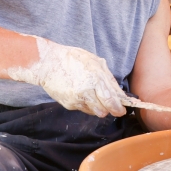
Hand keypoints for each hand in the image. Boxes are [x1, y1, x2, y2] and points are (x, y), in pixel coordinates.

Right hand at [8, 37, 127, 117]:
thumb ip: (108, 78)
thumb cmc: (72, 58)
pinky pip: (84, 109)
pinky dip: (87, 105)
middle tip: (114, 107)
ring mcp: (77, 99)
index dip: (120, 107)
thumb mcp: (94, 61)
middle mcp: (88, 91)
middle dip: (112, 110)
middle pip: (105, 110)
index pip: (112, 100)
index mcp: (96, 78)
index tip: (123, 109)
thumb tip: (119, 93)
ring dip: (99, 108)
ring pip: (95, 112)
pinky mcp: (69, 105)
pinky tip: (82, 94)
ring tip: (95, 97)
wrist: (48, 63)